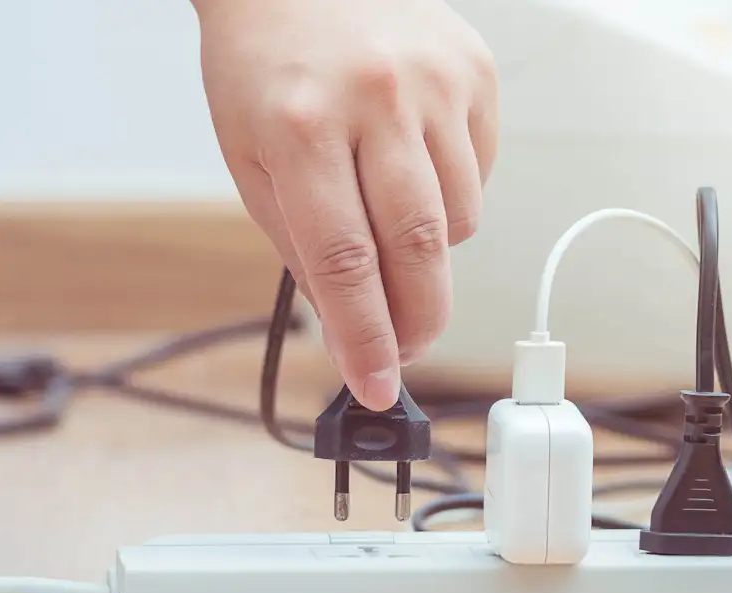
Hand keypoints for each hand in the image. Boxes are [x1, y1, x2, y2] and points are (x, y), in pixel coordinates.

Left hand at [192, 0, 497, 410]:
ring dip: (429, 248)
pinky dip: (451, 189)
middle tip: (409, 348)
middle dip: (418, 319)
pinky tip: (413, 161)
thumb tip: (352, 328)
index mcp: (301, 127)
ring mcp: (435, 81)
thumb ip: (300, 245)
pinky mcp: (474, 70)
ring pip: (459, 216)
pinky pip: (481, 169)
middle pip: (418, 248)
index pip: (344, 262)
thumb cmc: (264, 67)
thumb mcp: (250, 158)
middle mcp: (376, 100)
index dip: (366, 337)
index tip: (377, 386)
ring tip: (390, 220)